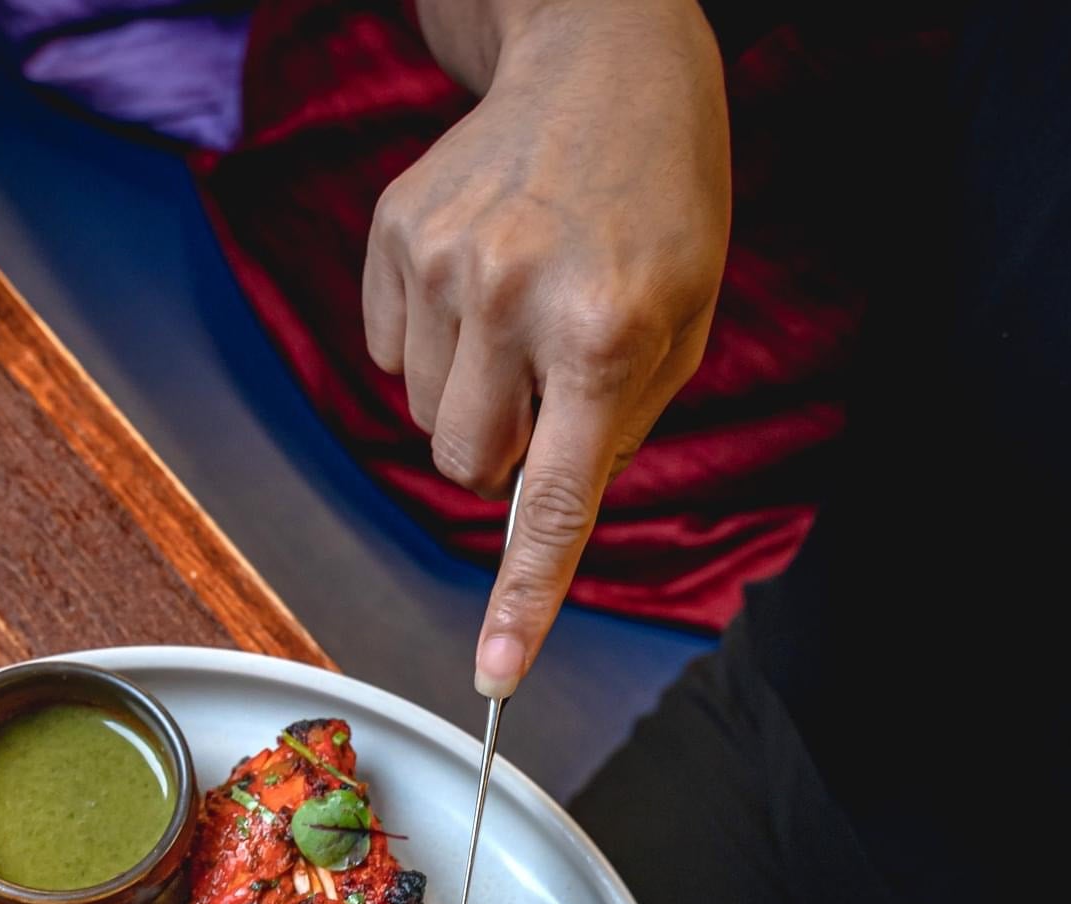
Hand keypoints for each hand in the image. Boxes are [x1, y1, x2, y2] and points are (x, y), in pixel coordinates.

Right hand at [362, 0, 729, 696]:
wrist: (601, 50)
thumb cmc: (658, 200)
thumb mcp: (682, 321)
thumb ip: (615, 431)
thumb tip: (531, 523)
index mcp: (606, 333)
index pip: (553, 503)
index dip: (523, 599)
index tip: (493, 675)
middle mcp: (513, 299)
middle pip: (464, 466)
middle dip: (503, 445)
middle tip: (550, 370)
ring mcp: (442, 263)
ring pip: (424, 416)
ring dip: (468, 390)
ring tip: (518, 303)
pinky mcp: (393, 234)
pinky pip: (388, 355)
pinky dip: (428, 340)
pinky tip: (475, 277)